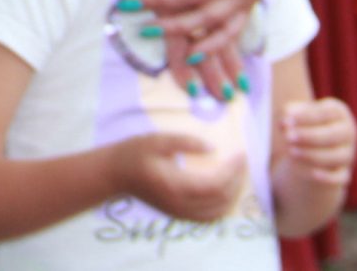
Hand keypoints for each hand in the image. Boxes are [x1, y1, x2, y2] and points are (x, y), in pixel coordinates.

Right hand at [106, 131, 249, 221]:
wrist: (115, 174)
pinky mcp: (178, 215)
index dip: (233, 170)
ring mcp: (180, 213)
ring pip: (218, 212)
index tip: (241, 153)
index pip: (216, 184)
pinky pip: (208, 217)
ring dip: (232, 195)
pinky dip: (222, 206)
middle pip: (221, 200)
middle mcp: (181, 204)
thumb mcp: (157, 140)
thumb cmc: (135, 153)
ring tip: (237, 175)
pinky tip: (224, 191)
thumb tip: (212, 148)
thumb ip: (186, 142)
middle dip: (237, 180)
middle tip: (242, 161)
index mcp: (176, 186)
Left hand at [276, 98, 356, 187]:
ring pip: (335, 156)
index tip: (286, 121)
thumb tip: (285, 123)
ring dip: (313, 154)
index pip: (325, 113)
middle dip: (309, 136)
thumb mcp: (296, 114)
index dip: (305, 117)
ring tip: (291, 151)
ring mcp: (348, 153)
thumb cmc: (302, 124)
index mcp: (338, 112)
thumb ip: (290, 114)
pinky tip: (313, 173)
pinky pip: (340, 177)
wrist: (311, 148)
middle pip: (332, 135)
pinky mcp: (344, 172)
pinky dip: (329, 177)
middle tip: (288, 137)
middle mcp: (347, 132)